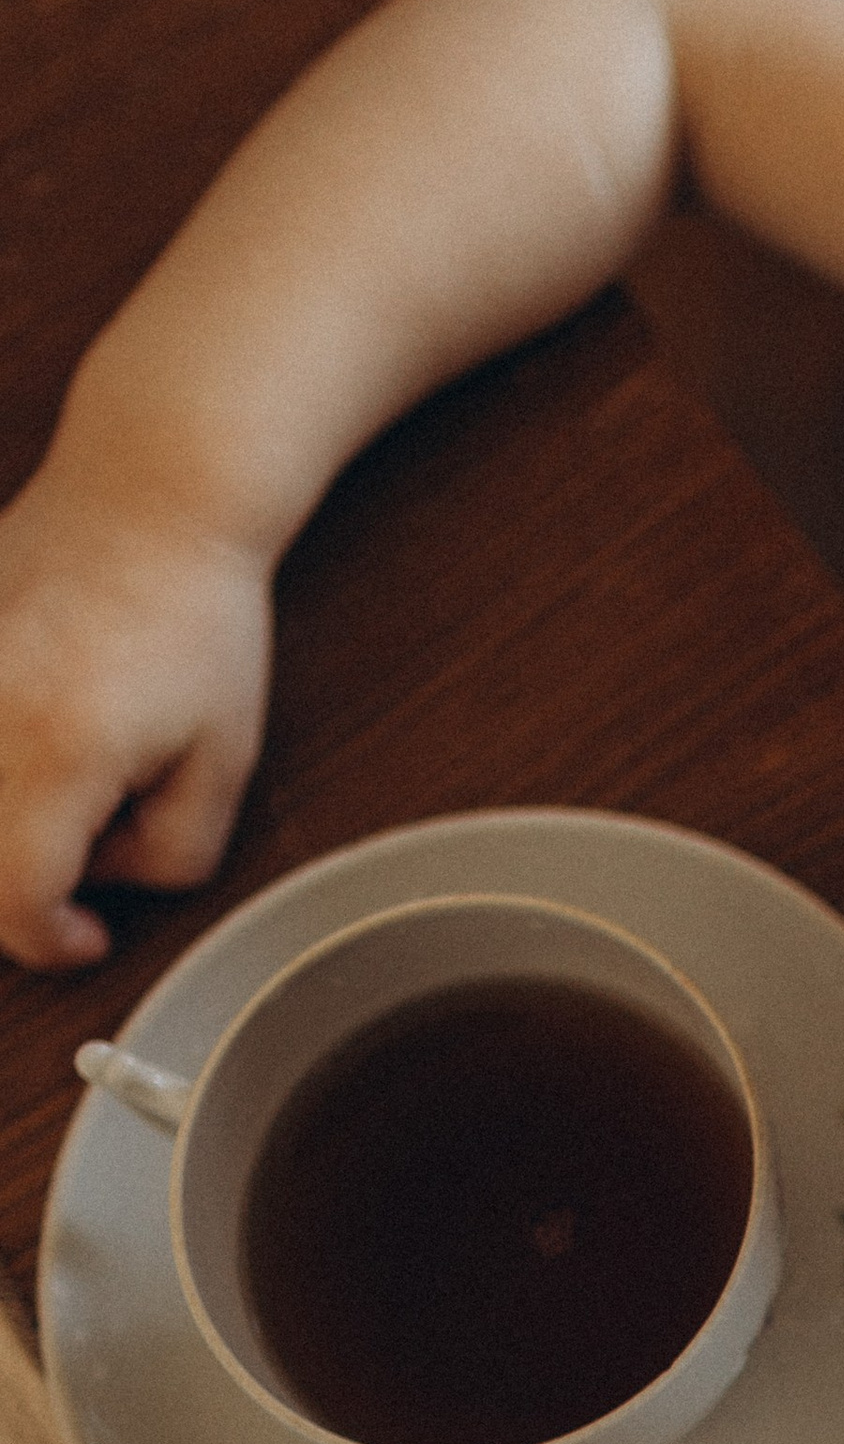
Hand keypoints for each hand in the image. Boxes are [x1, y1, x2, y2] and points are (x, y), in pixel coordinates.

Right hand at [0, 455, 270, 966]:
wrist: (145, 501)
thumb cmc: (196, 623)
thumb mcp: (222, 765)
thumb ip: (167, 857)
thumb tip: (95, 881)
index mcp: (58, 753)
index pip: (14, 903)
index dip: (51, 942)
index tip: (85, 936)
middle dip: (24, 887)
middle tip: (93, 842)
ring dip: (4, 829)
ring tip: (63, 780)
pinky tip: (33, 737)